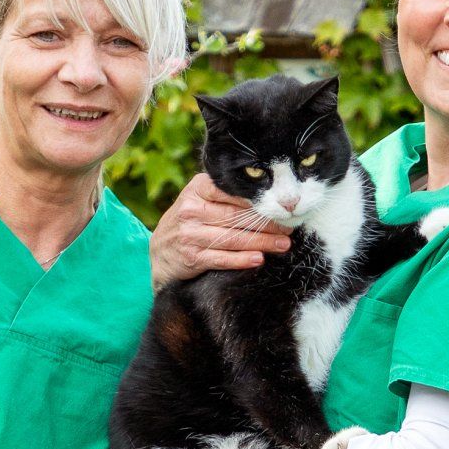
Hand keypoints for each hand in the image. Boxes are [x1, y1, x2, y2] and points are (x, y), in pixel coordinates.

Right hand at [150, 173, 289, 285]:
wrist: (160, 252)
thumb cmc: (189, 222)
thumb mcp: (199, 200)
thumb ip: (224, 195)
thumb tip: (266, 197)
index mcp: (197, 189)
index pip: (232, 192)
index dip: (259, 201)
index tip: (281, 207)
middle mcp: (192, 210)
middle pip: (237, 217)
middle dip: (267, 224)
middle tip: (289, 228)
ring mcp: (190, 234)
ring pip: (233, 238)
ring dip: (262, 242)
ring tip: (283, 244)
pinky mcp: (191, 257)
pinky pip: (222, 258)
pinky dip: (242, 260)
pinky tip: (259, 259)